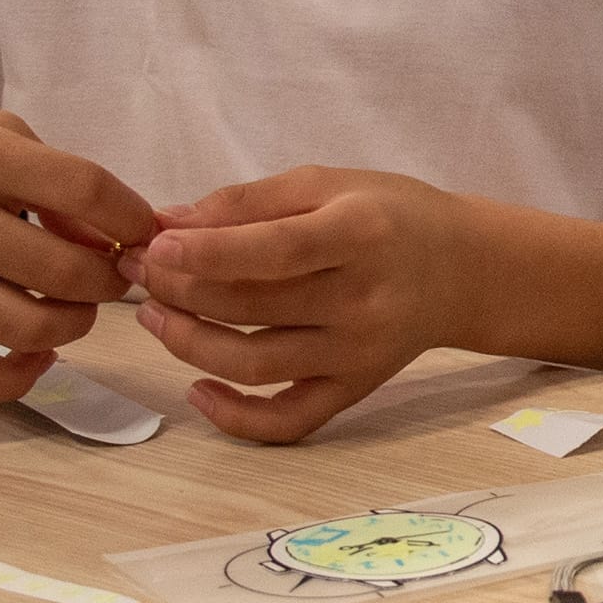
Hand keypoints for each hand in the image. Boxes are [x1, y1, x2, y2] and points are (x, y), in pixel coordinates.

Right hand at [0, 96, 156, 406]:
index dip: (132, 218)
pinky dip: (17, 378)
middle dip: (110, 277)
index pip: (86, 192)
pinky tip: (35, 352)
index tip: (142, 230)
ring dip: (75, 323)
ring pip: (30, 330)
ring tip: (72, 303)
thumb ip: (53, 176)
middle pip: (66, 271)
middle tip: (110, 270)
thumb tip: (110, 236)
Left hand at [123, 168, 471, 442]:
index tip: (153, 245)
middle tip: (139, 268)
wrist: (464, 269)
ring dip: (189, 343)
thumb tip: (169, 223)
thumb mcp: (328, 183)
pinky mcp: (354, 389)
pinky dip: (236, 418)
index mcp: (361, 234)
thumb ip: (248, 202)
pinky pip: (289, 420)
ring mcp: (359, 353)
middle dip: (180, 288)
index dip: (205, 253)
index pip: (274, 252)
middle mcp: (364, 299)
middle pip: (253, 306)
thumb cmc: (390, 214)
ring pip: (256, 364)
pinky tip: (197, 388)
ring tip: (153, 315)